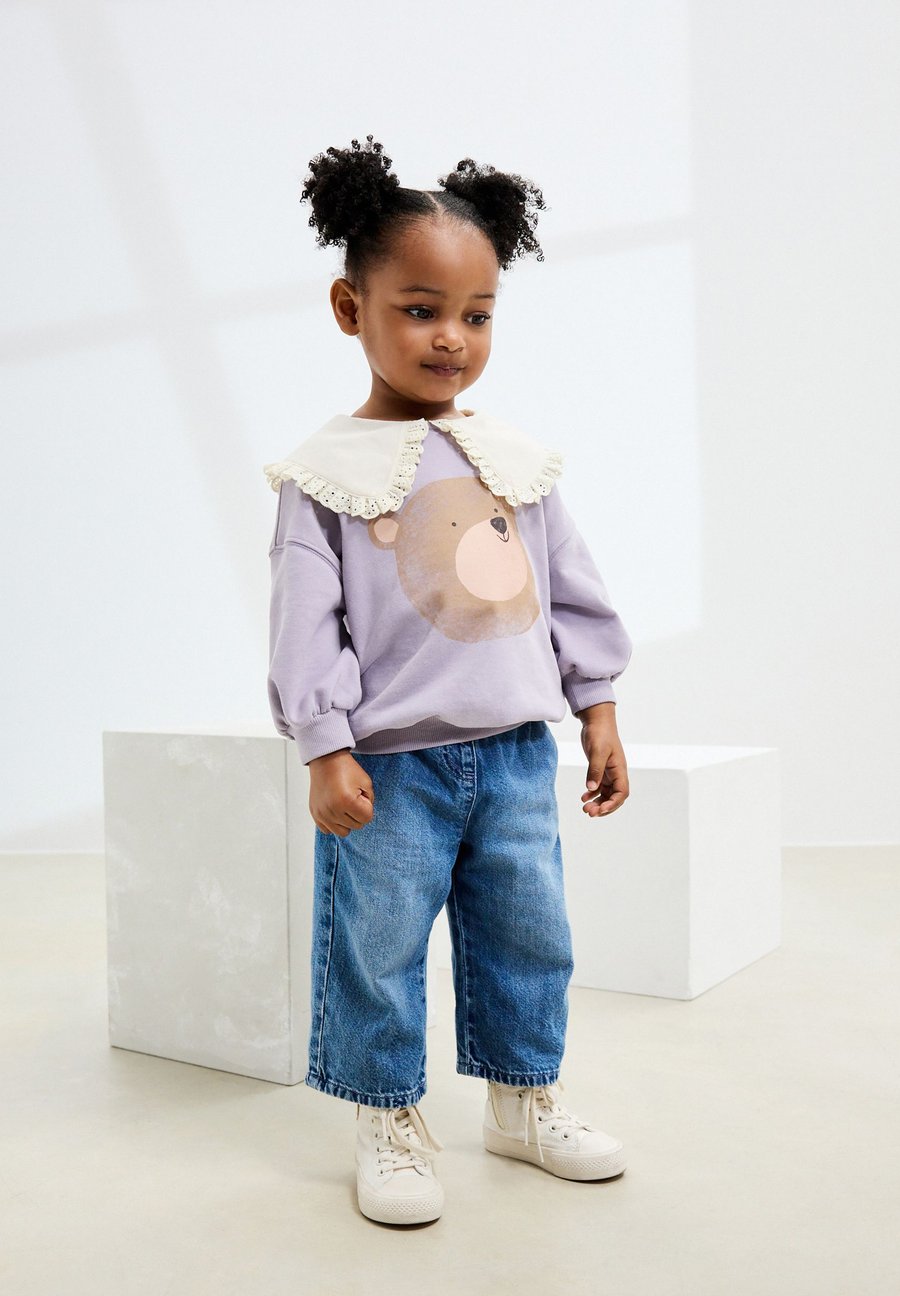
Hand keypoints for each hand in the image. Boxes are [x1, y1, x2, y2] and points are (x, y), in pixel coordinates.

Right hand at [307, 749, 374, 836]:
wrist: (326, 760)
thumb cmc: (347, 770)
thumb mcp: (366, 782)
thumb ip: (370, 803)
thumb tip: (363, 818)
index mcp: (347, 801)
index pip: (367, 818)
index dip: (367, 806)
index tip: (360, 794)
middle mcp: (332, 810)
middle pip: (356, 826)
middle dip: (357, 813)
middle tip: (351, 797)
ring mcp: (322, 814)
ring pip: (343, 832)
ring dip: (347, 821)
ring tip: (344, 805)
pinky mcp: (315, 814)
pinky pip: (328, 830)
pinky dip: (334, 823)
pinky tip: (335, 809)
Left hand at [575, 702, 629, 817]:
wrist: (596, 720)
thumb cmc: (600, 733)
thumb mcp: (597, 751)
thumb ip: (594, 770)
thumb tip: (591, 789)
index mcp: (619, 769)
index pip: (622, 793)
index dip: (612, 804)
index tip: (600, 810)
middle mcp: (616, 773)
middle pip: (614, 797)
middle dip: (604, 807)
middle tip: (589, 812)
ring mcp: (609, 771)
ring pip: (606, 793)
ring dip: (598, 802)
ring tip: (585, 808)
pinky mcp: (600, 769)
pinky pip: (599, 786)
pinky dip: (592, 793)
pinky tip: (583, 797)